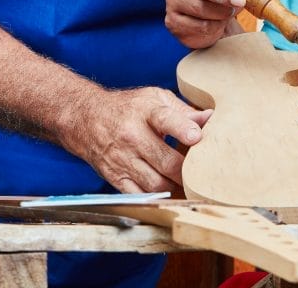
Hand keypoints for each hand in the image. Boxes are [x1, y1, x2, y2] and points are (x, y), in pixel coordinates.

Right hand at [60, 85, 211, 192]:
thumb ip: (183, 111)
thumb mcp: (154, 99)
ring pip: (156, 183)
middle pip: (165, 161)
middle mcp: (132, 136)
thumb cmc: (128, 108)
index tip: (197, 137)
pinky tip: (171, 193)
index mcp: (145, 112)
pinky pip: (141, 196)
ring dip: (177, 187)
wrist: (86, 119)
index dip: (182, 129)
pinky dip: (158, 198)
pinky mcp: (116, 178)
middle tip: (204, 173)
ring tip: (190, 185)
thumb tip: (211, 118)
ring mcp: (122, 159)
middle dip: (188, 170)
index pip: (164, 120)